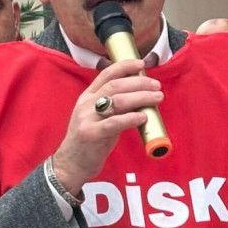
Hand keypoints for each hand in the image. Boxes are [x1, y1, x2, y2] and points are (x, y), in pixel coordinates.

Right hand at [50, 59, 162, 195]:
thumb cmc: (91, 140)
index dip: (124, 66)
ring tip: (157, 98)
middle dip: (139, 82)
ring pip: (116, 101)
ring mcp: (87, 118)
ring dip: (140, 97)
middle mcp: (86, 104)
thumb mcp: (100, 117)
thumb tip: (142, 96)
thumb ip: (116, 106)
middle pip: (115, 86)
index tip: (141, 64)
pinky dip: (130, 118)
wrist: (71, 163)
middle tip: (157, 85)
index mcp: (88, 97)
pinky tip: (143, 116)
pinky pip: (113, 123)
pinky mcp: (91, 134)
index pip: (106, 74)